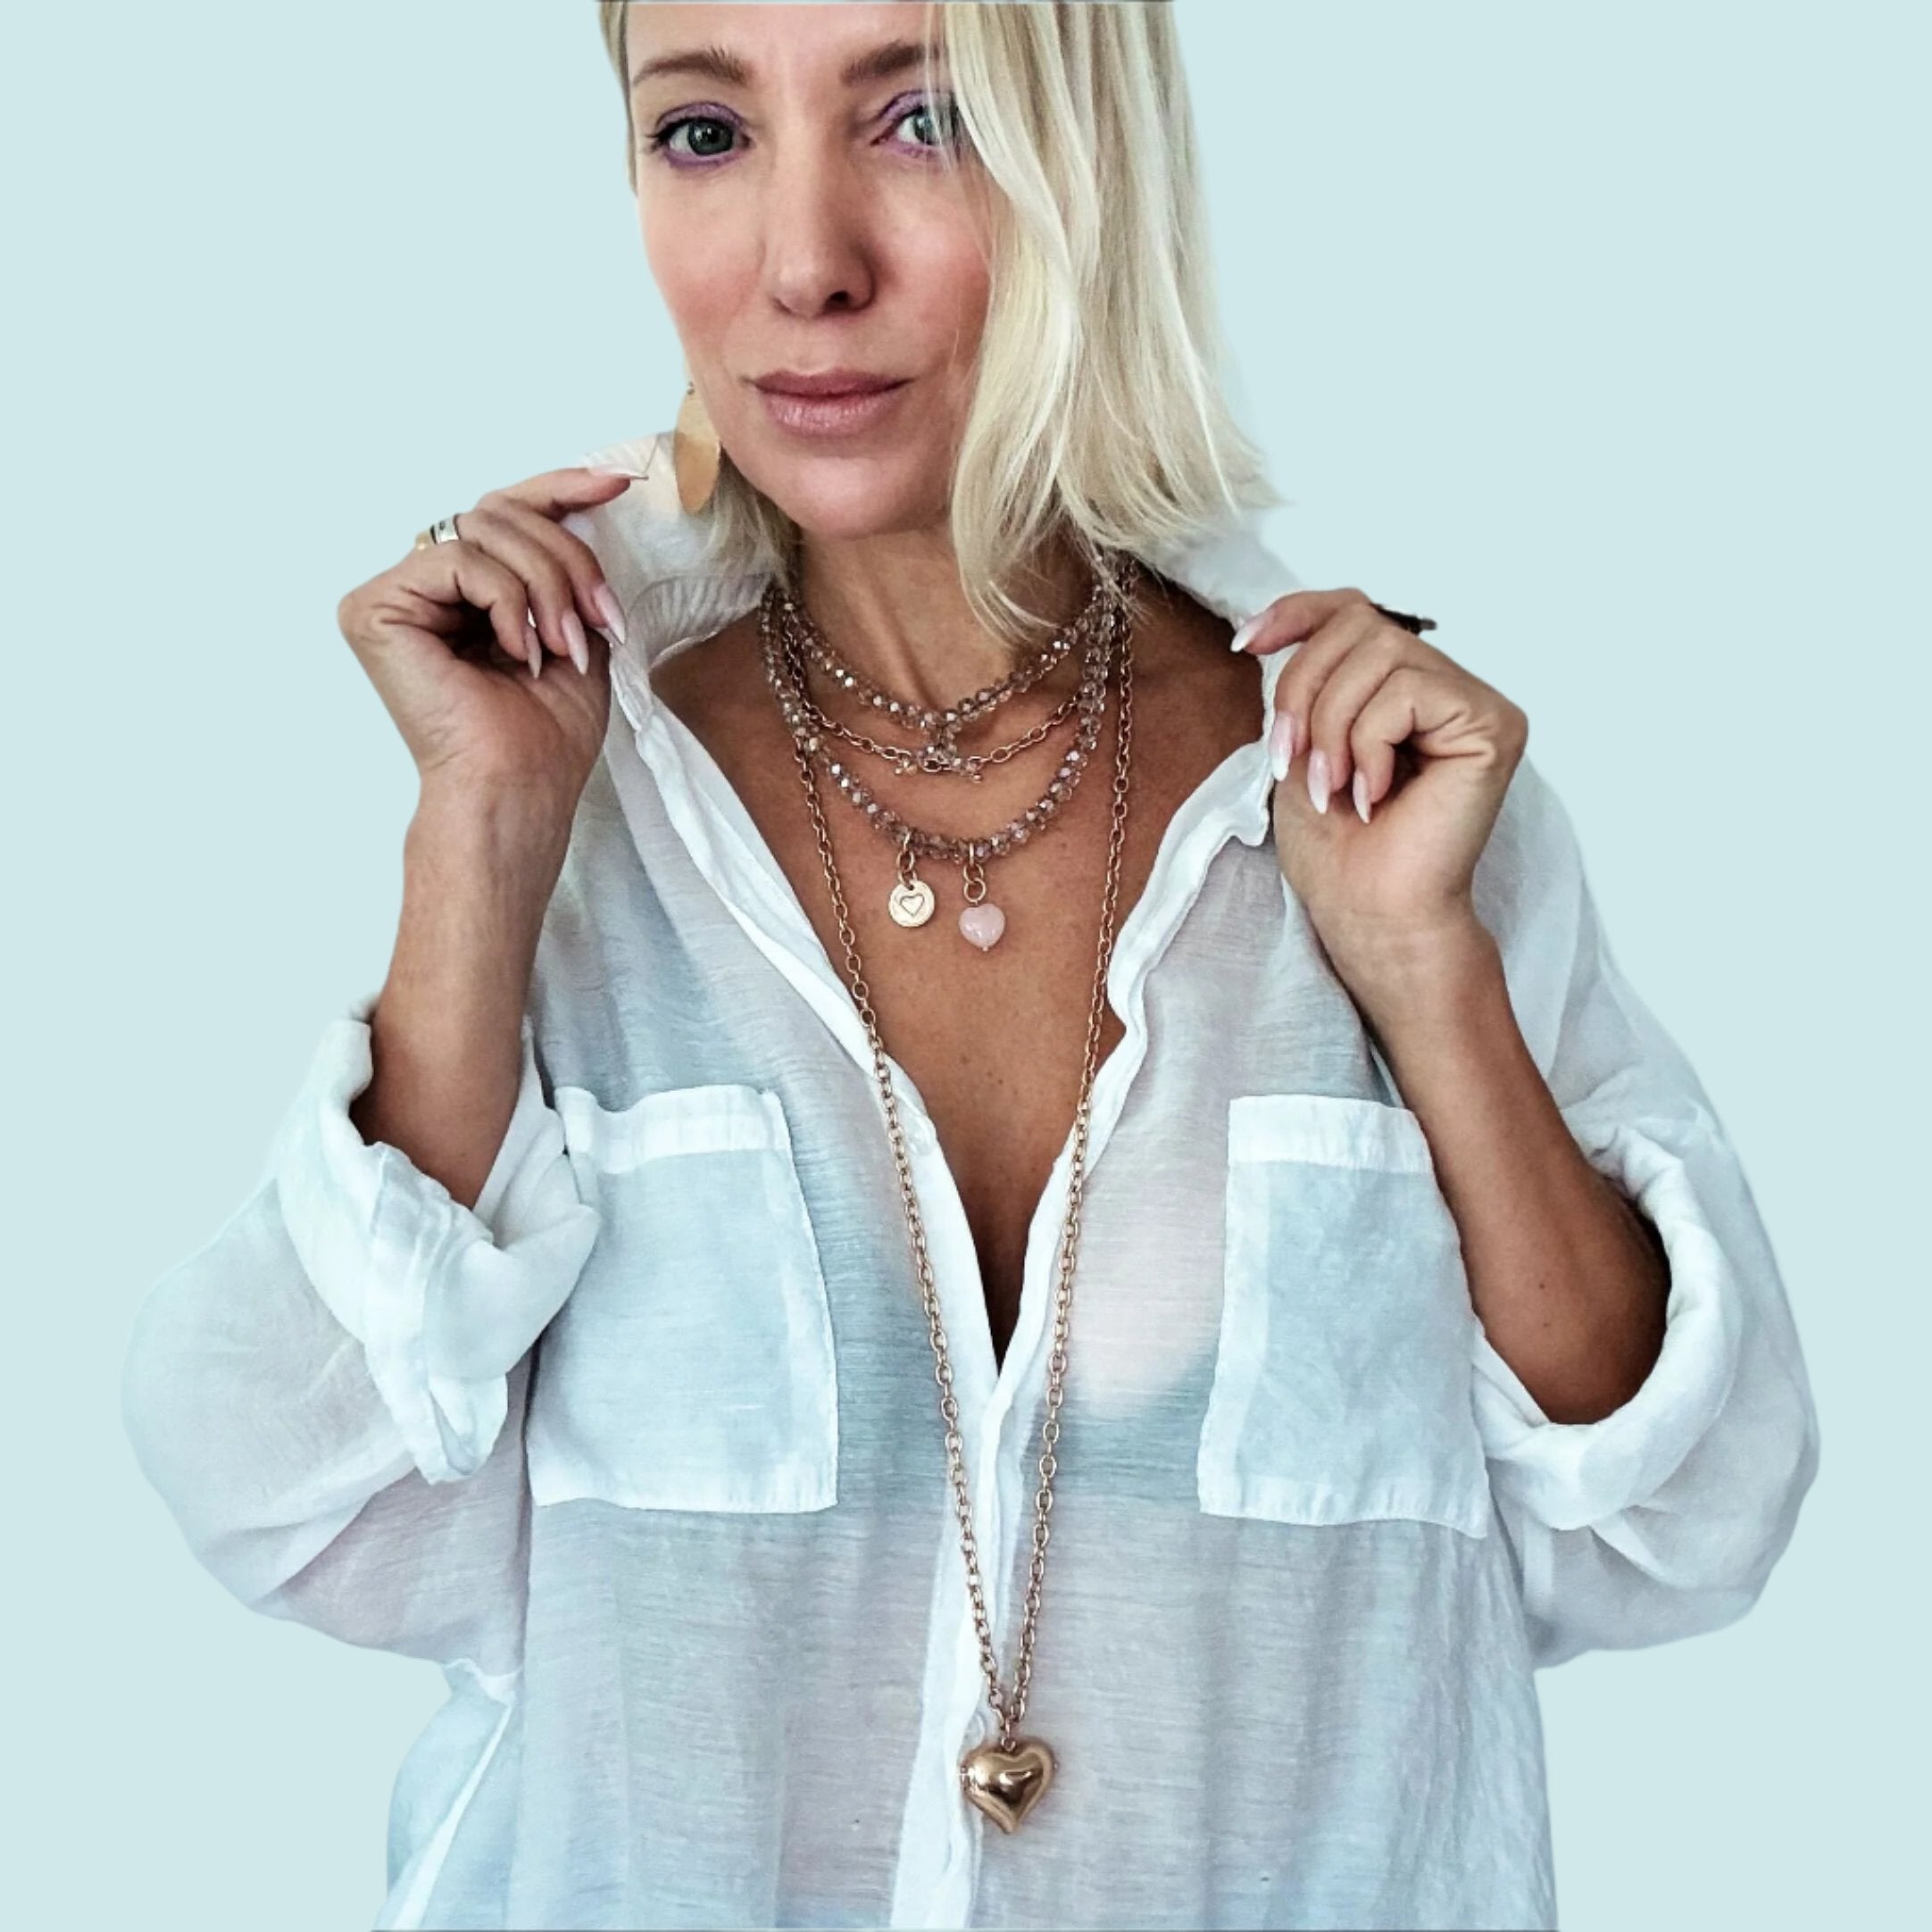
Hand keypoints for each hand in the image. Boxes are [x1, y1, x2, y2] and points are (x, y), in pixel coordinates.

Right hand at [335, 466, 634, 811]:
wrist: (518, 789)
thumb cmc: (545, 734)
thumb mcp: (577, 630)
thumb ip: (568, 569)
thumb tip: (591, 500)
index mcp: (465, 591)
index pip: (508, 511)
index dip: (561, 487)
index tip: (617, 482)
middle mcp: (423, 586)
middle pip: (502, 512)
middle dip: (567, 560)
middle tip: (598, 621)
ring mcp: (395, 595)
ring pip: (485, 529)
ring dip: (546, 585)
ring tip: (564, 646)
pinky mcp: (374, 607)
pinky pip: (457, 561)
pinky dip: (506, 602)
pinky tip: (519, 653)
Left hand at [1235, 587, 1528, 993]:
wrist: (1370, 916)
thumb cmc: (1338, 850)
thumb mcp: (1302, 746)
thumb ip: (1307, 684)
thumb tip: (1275, 628)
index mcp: (1403, 687)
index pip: (1354, 611)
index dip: (1297, 613)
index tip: (1244, 643)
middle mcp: (1447, 686)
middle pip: (1360, 625)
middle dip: (1304, 690)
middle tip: (1290, 759)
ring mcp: (1475, 704)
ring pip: (1381, 653)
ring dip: (1332, 725)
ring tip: (1331, 788)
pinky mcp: (1492, 725)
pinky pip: (1409, 691)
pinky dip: (1370, 744)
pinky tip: (1374, 796)